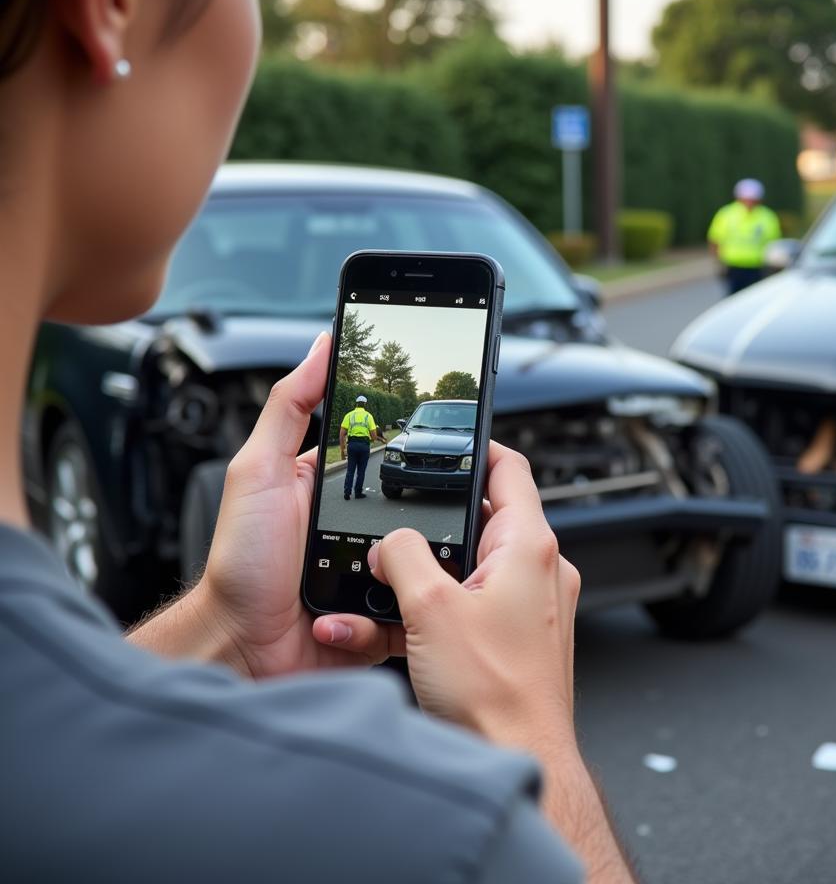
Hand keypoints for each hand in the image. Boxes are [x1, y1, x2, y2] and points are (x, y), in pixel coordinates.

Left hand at [195, 332, 402, 676]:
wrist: (240, 647)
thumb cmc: (241, 562)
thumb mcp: (259, 469)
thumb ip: (290, 406)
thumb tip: (322, 345)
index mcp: (334, 485)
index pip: (385, 453)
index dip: (410, 445)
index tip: (438, 437)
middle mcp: (360, 526)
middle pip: (418, 507)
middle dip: (431, 514)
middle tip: (419, 522)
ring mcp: (375, 572)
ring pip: (427, 559)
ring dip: (418, 566)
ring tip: (383, 573)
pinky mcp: (385, 615)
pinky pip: (415, 609)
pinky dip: (399, 612)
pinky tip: (365, 611)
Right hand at [317, 441, 581, 749]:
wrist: (515, 756)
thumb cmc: (494, 695)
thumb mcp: (430, 609)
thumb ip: (404, 556)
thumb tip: (390, 540)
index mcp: (528, 547)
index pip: (509, 468)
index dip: (478, 446)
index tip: (450, 439)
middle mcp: (537, 570)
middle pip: (482, 518)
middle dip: (434, 523)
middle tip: (397, 529)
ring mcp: (529, 604)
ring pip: (470, 565)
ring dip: (427, 573)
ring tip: (390, 587)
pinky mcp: (514, 635)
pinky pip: (471, 603)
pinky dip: (436, 607)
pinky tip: (398, 627)